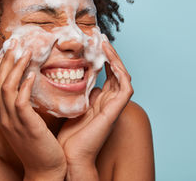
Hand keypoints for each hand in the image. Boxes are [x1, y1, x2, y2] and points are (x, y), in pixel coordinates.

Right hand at [0, 39, 65, 179]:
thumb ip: (22, 105)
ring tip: (26, 52)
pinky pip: (20, 101)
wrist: (45, 168)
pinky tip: (31, 74)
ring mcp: (12, 122)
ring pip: (6, 88)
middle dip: (5, 61)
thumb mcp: (25, 122)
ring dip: (15, 68)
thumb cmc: (38, 143)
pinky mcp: (26, 125)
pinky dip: (24, 86)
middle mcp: (2, 117)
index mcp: (1, 115)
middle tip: (15, 43)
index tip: (8, 50)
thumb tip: (28, 83)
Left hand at [57, 41, 133, 179]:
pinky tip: (110, 60)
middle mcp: (109, 101)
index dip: (103, 59)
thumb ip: (80, 94)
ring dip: (116, 59)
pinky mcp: (115, 111)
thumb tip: (80, 81)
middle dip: (110, 55)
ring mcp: (114, 106)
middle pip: (116, 72)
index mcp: (101, 101)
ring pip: (122, 76)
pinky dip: (120, 72)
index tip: (93, 44)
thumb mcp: (73, 107)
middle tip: (101, 38)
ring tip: (105, 43)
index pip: (107, 75)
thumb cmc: (69, 135)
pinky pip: (125, 88)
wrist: (70, 156)